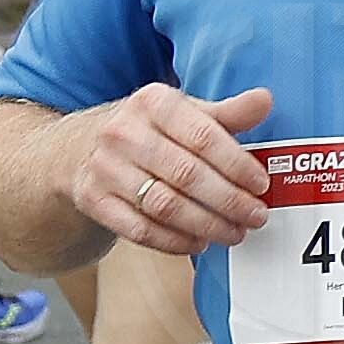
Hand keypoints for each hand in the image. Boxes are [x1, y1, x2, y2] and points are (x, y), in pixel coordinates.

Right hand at [72, 84, 274, 252]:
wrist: (79, 147)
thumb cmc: (148, 130)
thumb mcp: (185, 112)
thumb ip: (228, 113)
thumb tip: (264, 101)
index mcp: (153, 102)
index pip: (204, 137)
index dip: (237, 165)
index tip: (261, 185)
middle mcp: (123, 132)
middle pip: (186, 175)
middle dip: (229, 201)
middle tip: (255, 216)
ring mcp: (104, 168)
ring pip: (164, 205)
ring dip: (207, 225)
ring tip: (235, 232)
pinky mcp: (93, 200)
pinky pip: (139, 229)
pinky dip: (174, 241)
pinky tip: (199, 242)